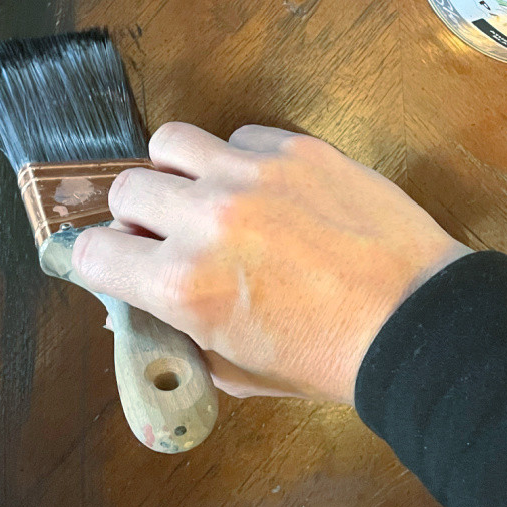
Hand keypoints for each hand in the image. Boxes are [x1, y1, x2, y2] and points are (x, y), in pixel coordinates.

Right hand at [71, 122, 471, 404]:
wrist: (414, 322)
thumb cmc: (327, 358)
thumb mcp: (236, 370)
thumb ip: (181, 331)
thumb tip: (147, 301)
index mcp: (185, 286)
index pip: (92, 251)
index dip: (99, 260)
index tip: (118, 262)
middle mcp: (207, 220)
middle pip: (126, 188)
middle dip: (138, 215)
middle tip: (168, 232)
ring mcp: (251, 175)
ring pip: (171, 142)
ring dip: (178, 170)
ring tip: (208, 194)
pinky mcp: (295, 148)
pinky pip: (239, 136)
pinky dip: (240, 159)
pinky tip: (269, 189)